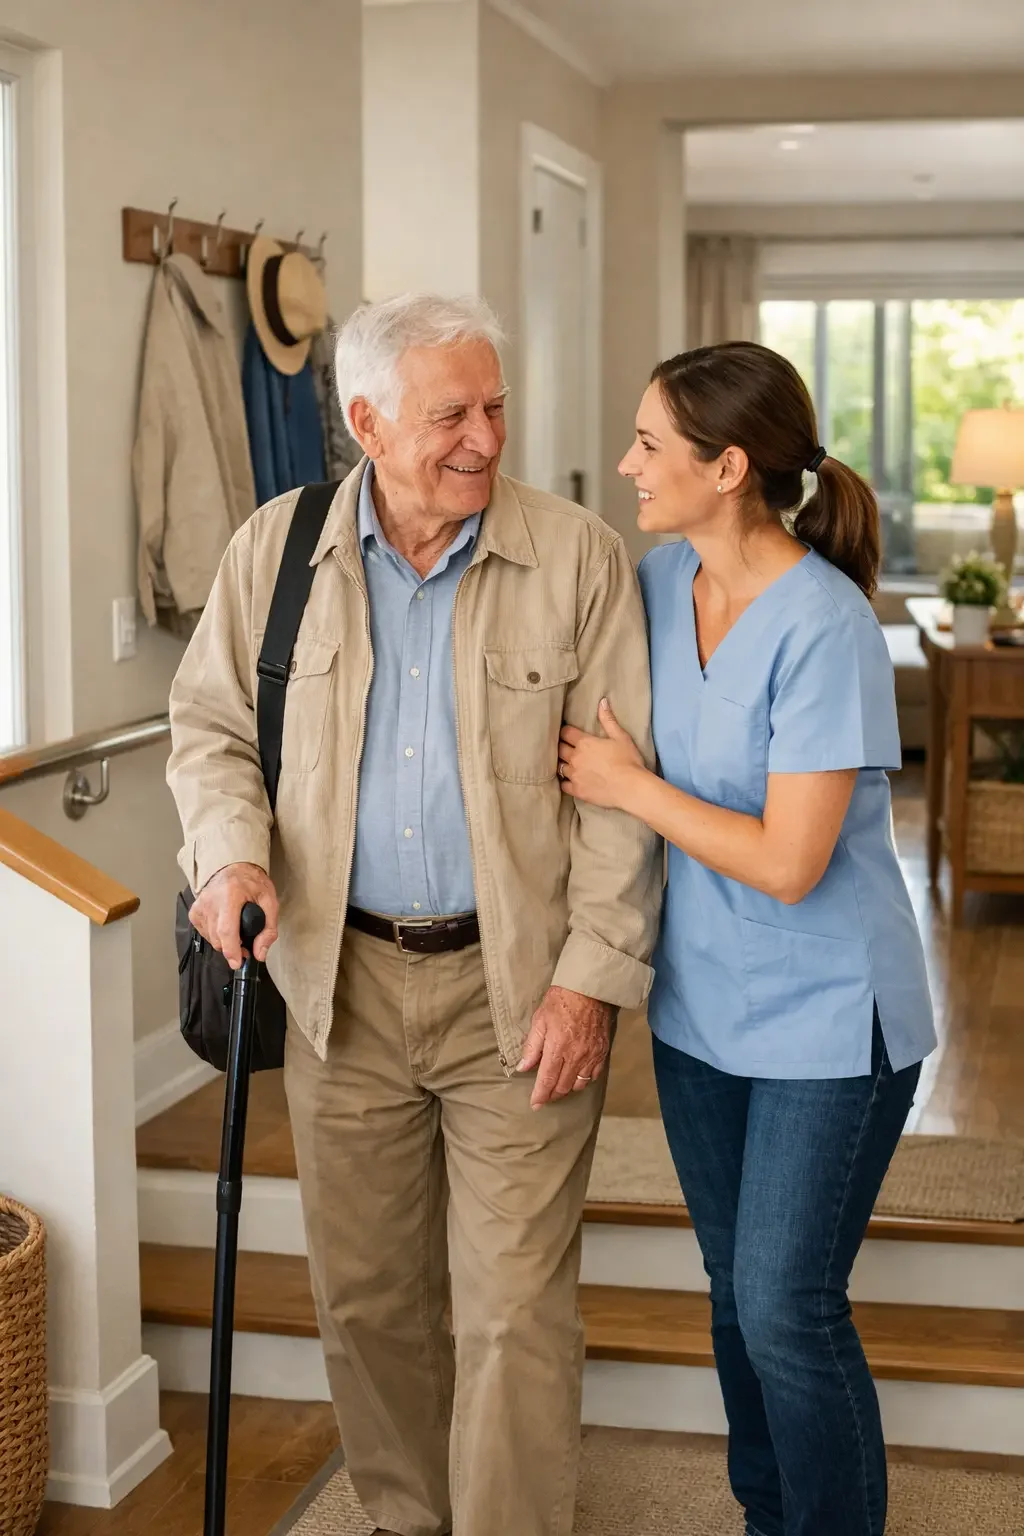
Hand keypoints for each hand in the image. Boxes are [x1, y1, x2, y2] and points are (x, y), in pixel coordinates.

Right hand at [188, 862, 278, 968]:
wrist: (233, 867)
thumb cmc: (252, 882)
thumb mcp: (270, 901)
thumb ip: (268, 929)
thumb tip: (260, 953)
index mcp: (230, 895)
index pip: (227, 929)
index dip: (232, 950)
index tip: (238, 962)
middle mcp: (211, 901)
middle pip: (218, 938)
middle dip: (233, 948)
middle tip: (246, 946)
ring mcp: (200, 906)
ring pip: (211, 939)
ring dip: (225, 942)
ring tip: (237, 932)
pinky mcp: (194, 912)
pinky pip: (204, 933)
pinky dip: (215, 935)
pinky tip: (224, 926)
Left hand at [517, 986, 613, 1108]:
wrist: (590, 988)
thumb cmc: (561, 1000)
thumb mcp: (539, 1020)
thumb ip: (532, 1047)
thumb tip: (523, 1067)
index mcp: (557, 1048)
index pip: (547, 1080)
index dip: (540, 1095)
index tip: (535, 1105)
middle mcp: (575, 1056)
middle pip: (563, 1086)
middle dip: (552, 1094)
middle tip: (545, 1096)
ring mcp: (591, 1055)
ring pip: (579, 1083)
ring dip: (568, 1088)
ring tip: (559, 1086)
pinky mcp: (602, 1051)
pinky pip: (594, 1074)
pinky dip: (584, 1079)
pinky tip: (577, 1076)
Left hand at [558, 699, 646, 809]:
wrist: (631, 787)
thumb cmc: (628, 760)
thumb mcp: (621, 737)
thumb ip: (608, 720)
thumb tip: (602, 701)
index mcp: (584, 743)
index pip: (566, 732)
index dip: (565, 731)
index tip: (567, 732)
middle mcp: (575, 758)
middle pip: (559, 749)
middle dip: (561, 746)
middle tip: (564, 746)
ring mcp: (574, 775)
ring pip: (559, 766)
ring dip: (562, 763)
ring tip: (566, 763)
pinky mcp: (577, 790)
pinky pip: (563, 784)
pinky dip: (564, 781)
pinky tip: (568, 780)